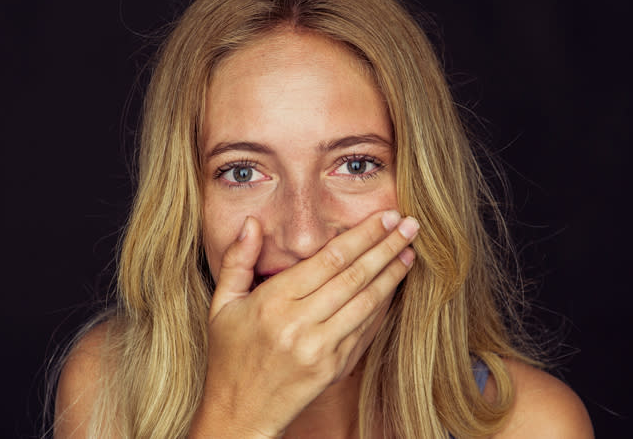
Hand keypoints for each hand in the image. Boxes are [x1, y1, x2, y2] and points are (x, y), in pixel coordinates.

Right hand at [189, 210, 417, 437]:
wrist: (241, 414)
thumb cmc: (230, 356)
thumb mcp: (222, 306)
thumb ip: (237, 261)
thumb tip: (252, 223)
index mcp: (273, 303)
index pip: (329, 259)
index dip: (362, 236)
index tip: (384, 217)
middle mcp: (300, 325)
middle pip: (354, 276)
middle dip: (386, 247)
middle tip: (410, 225)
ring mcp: (321, 349)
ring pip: (367, 302)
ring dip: (392, 274)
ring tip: (410, 251)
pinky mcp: (335, 368)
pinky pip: (366, 329)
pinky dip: (384, 306)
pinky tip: (394, 287)